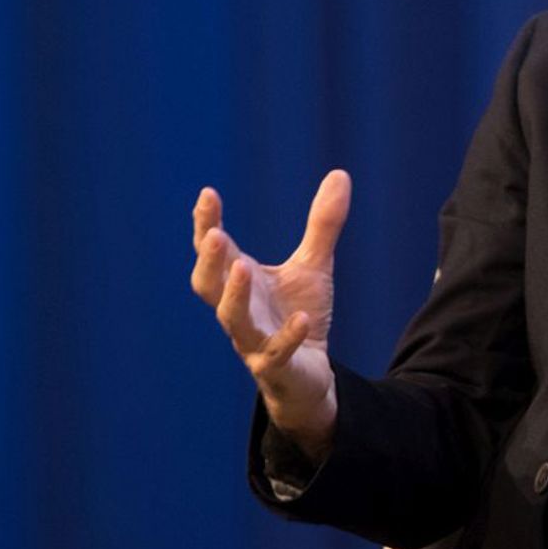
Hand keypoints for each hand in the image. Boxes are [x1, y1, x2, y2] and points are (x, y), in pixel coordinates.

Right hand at [189, 170, 348, 460]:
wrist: (309, 374)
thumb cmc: (299, 313)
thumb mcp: (314, 265)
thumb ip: (323, 224)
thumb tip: (340, 174)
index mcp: (240, 282)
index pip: (215, 251)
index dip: (207, 224)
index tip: (208, 193)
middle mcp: (238, 309)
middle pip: (209, 286)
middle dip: (209, 260)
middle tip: (213, 234)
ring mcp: (253, 340)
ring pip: (233, 320)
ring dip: (235, 295)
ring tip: (243, 268)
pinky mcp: (275, 366)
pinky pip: (276, 353)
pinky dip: (286, 335)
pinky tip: (300, 317)